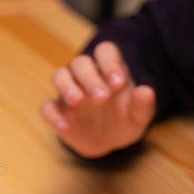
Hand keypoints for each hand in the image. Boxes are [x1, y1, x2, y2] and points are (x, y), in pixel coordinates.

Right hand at [40, 42, 155, 157]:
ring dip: (67, 86)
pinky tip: (65, 126)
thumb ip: (143, 105)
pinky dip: (53, 114)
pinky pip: (47, 106)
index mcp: (108, 69)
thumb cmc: (123, 121)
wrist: (107, 142)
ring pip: (59, 75)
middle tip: (102, 98)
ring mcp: (69, 91)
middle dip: (90, 78)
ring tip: (78, 101)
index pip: (105, 51)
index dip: (110, 62)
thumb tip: (146, 90)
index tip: (118, 83)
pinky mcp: (57, 110)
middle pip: (80, 62)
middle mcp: (86, 76)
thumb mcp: (139, 117)